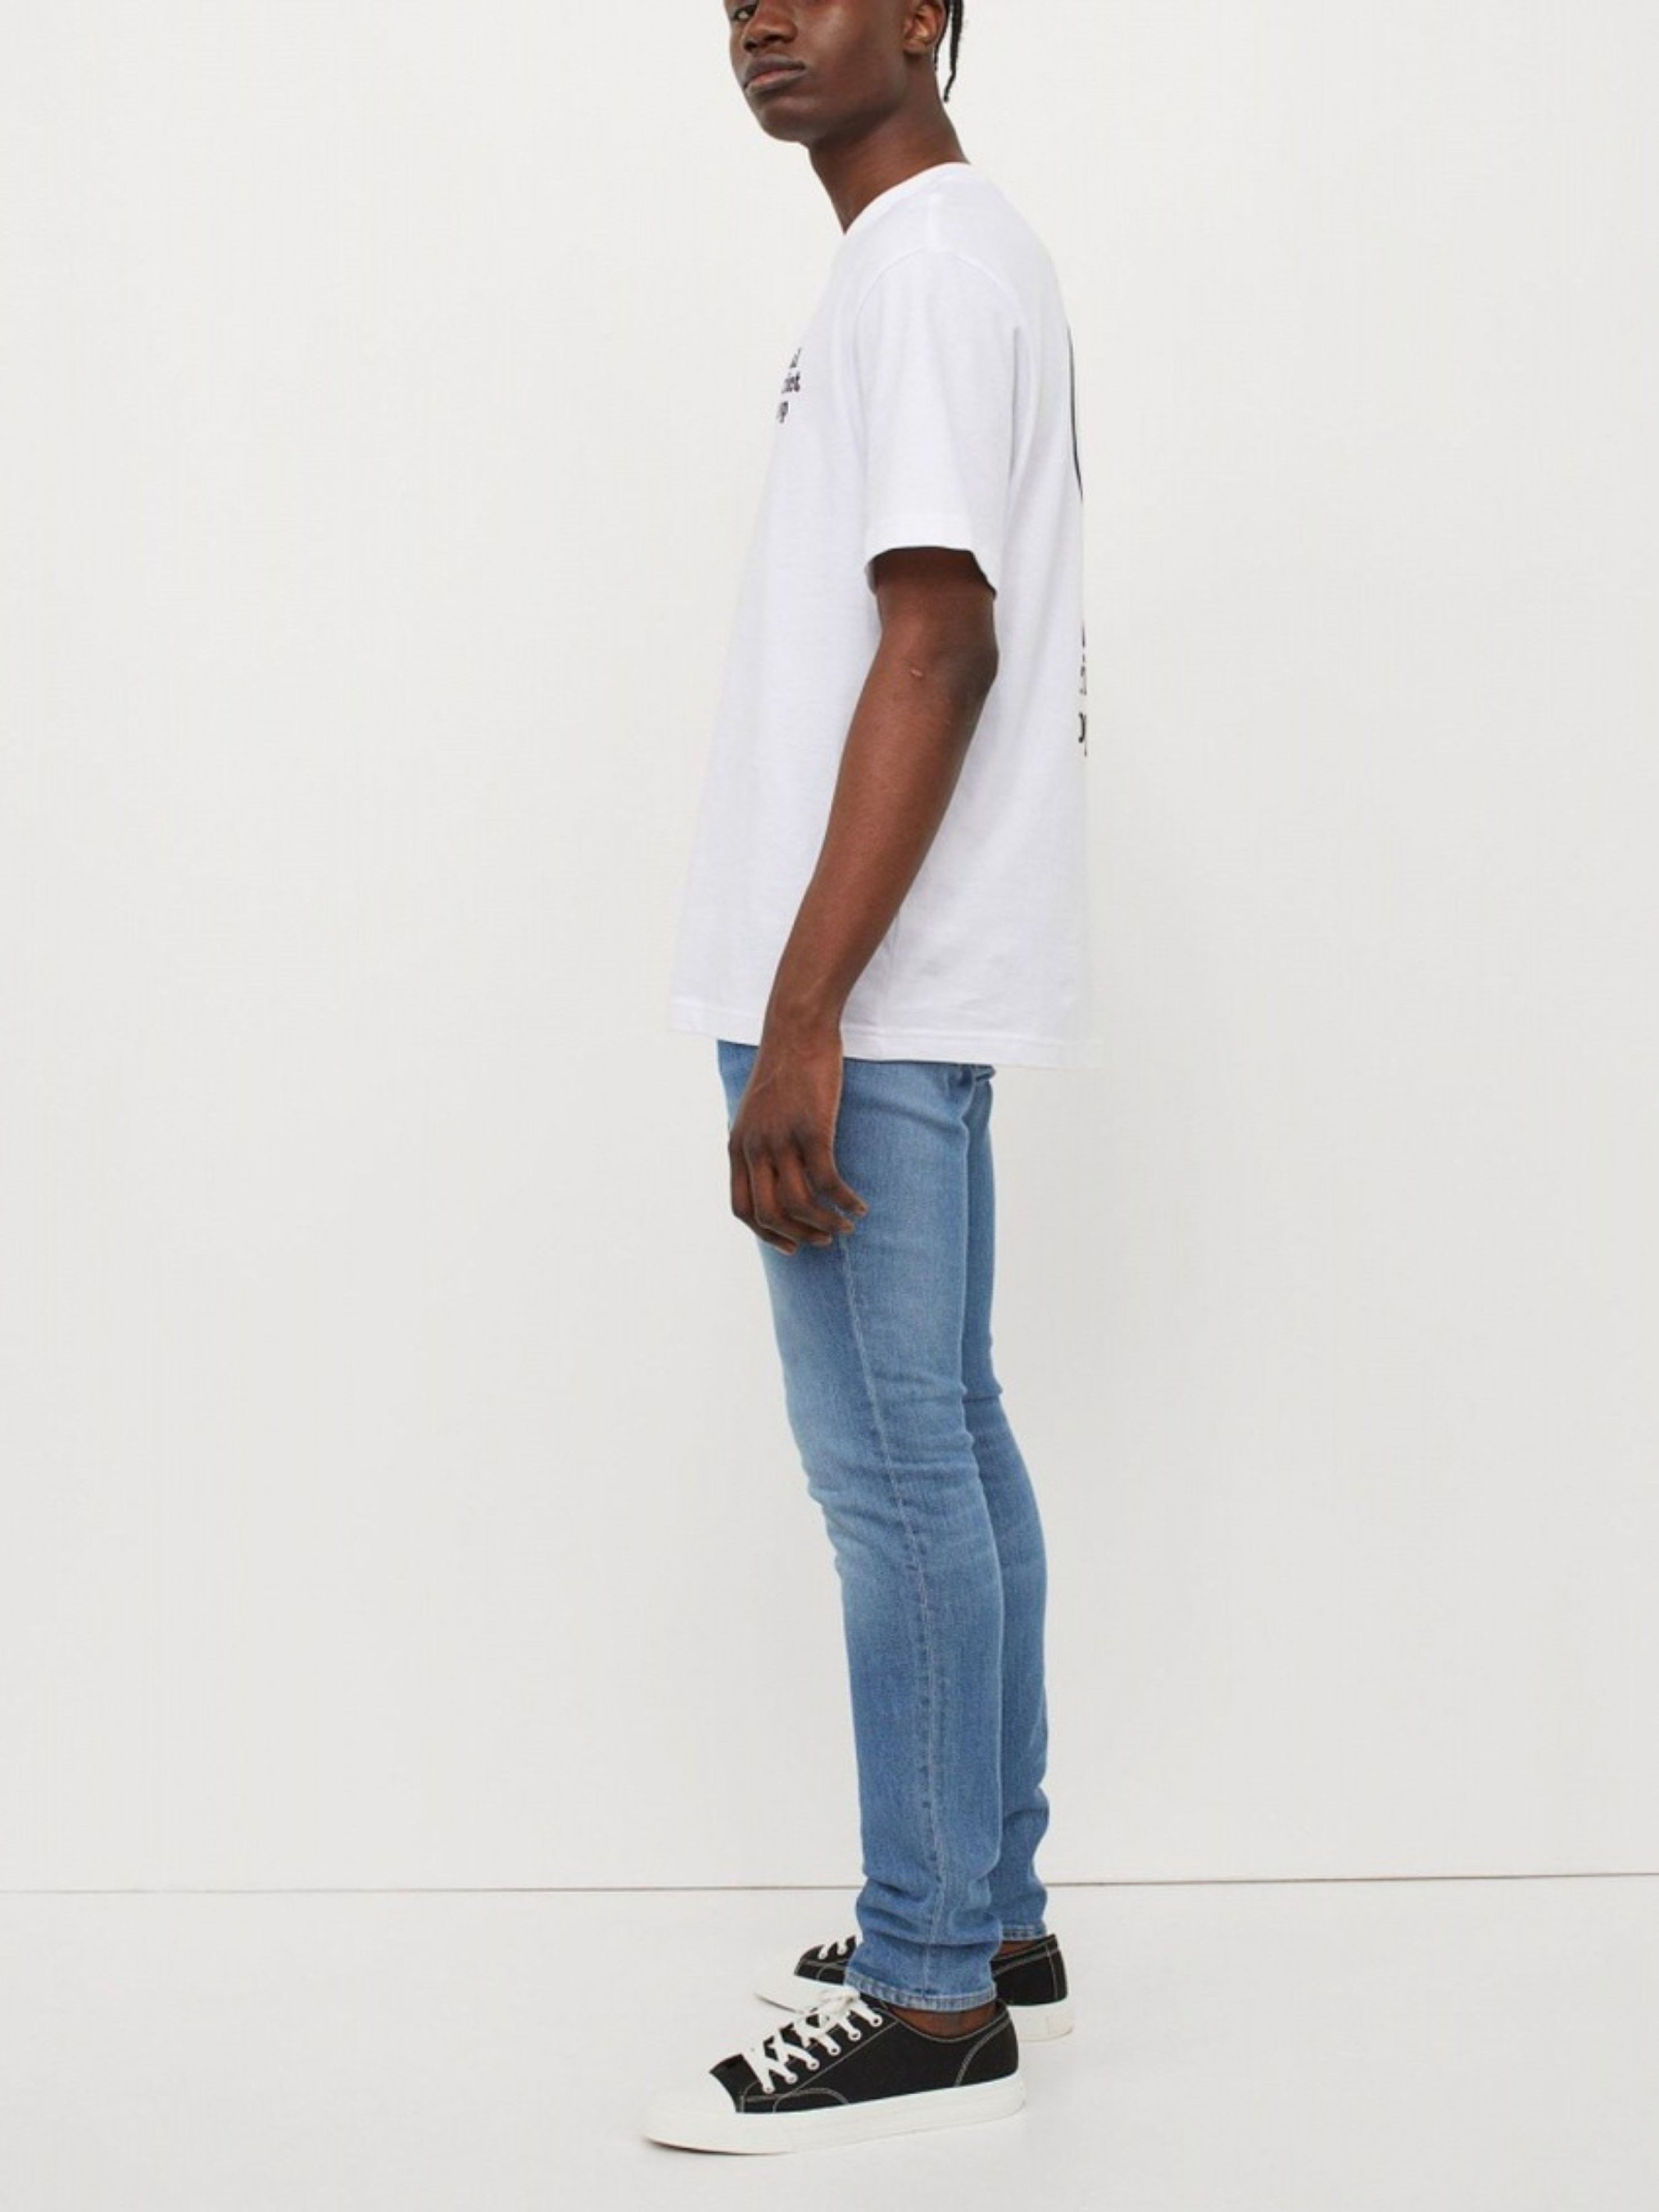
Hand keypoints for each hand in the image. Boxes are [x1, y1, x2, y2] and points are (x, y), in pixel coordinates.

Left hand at [728, 1025, 869, 1255]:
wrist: (797, 1027)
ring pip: (799, 1203)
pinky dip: (844, 1200)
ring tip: (847, 1225)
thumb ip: (760, 1142)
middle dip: (799, 1235)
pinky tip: (859, 1205)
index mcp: (738, 1145)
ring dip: (825, 1223)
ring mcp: (781, 1139)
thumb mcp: (759, 1110)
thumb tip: (775, 1172)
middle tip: (824, 1239)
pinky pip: (827, 1181)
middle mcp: (754, 1147)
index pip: (743, 1207)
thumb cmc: (785, 1066)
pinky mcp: (811, 1129)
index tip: (791, 1245)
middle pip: (769, 1214)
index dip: (766, 1234)